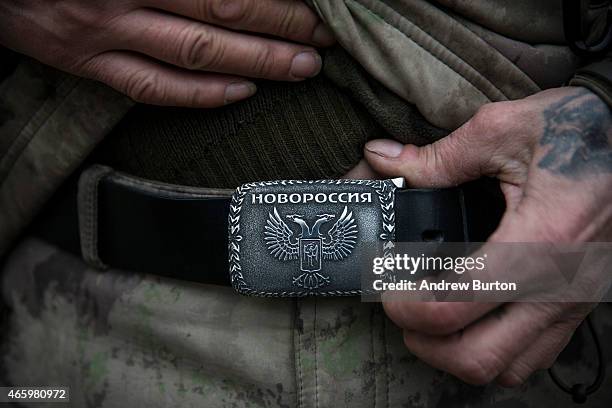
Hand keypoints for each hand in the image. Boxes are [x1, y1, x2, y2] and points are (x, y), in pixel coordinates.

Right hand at [0, 0, 333, 106]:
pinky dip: (200, 94)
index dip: (277, 2)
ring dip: (256, 63)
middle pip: (221, 14)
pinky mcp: (86, 62)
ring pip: (195, 54)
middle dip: (281, 30)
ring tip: (300, 69)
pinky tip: (240, 94)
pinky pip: (151, 88)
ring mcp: (104, 32)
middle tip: (324, 42)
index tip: (317, 10)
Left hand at [360, 87, 611, 385]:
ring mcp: (571, 301)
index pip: (458, 303)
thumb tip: (382, 158)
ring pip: (508, 367)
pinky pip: (533, 353)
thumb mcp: (504, 129)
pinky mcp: (576, 304)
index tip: (386, 289)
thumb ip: (439, 155)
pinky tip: (472, 318)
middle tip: (403, 311)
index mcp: (539, 239)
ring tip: (431, 320)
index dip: (408, 307)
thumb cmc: (579, 132)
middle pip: (479, 358)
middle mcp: (559, 284)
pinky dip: (493, 349)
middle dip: (425, 344)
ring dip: (458, 354)